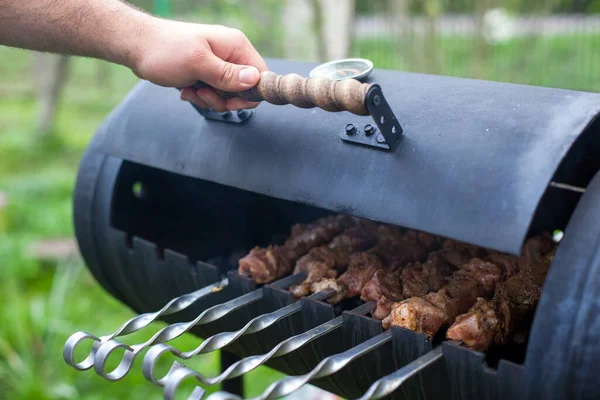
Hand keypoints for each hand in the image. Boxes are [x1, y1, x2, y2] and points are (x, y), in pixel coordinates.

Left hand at [133, 19, 267, 111]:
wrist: (137, 46)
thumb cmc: (164, 50)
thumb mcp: (197, 64)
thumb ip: (227, 74)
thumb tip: (254, 80)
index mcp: (236, 46)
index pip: (260, 75)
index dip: (249, 94)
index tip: (229, 100)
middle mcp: (231, 54)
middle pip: (244, 89)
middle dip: (224, 99)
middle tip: (204, 93)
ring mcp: (219, 63)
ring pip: (228, 95)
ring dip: (210, 99)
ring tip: (192, 89)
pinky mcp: (207, 72)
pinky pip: (214, 93)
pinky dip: (201, 96)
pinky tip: (186, 89)